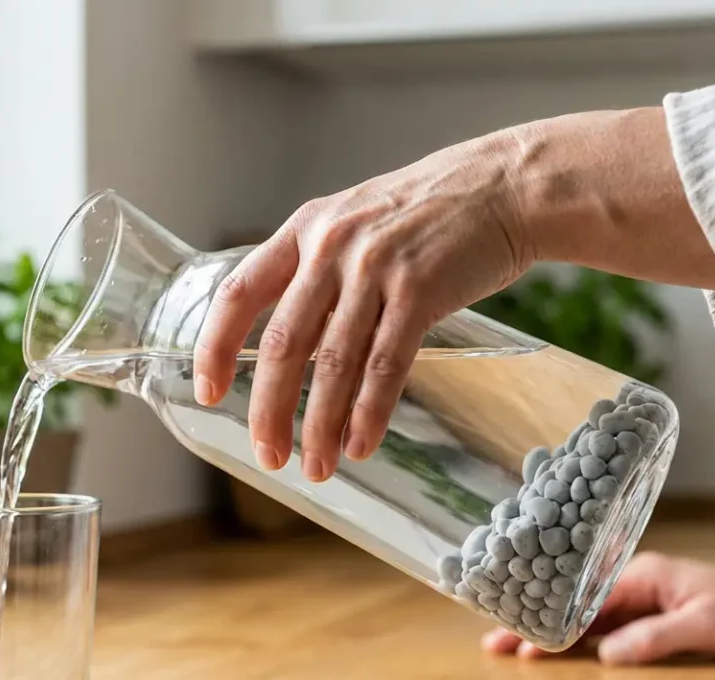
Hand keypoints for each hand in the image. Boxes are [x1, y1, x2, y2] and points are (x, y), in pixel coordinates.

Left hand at [191, 133, 533, 480]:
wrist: (506, 185)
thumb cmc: (432, 211)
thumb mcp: (358, 223)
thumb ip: (322, 272)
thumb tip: (295, 345)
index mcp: (305, 228)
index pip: (239, 294)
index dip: (215, 347)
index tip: (208, 392)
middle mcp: (332, 247)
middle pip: (284, 344)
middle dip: (269, 410)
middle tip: (267, 457)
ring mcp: (376, 268)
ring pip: (334, 364)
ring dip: (321, 425)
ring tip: (316, 467)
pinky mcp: (421, 290)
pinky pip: (385, 365)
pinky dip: (369, 413)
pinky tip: (360, 445)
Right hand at [482, 552, 714, 664]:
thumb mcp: (702, 624)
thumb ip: (654, 636)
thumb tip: (608, 653)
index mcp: (642, 573)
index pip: (584, 599)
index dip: (550, 619)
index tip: (520, 635)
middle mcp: (634, 579)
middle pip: (575, 604)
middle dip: (536, 621)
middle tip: (497, 640)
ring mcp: (640, 595)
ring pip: (585, 613)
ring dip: (552, 629)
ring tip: (514, 643)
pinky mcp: (648, 610)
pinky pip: (604, 623)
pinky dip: (577, 634)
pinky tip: (558, 644)